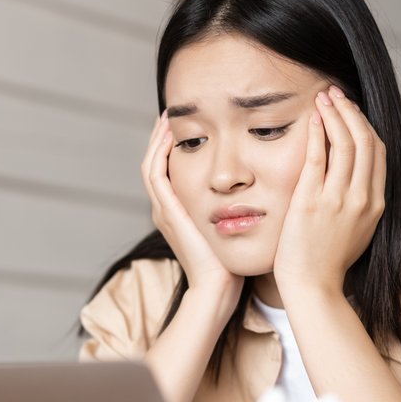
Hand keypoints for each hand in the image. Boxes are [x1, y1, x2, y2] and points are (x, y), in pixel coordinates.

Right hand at [142, 112, 243, 297]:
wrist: (217, 287)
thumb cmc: (228, 263)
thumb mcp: (227, 228)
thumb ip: (230, 209)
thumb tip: (250, 192)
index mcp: (176, 212)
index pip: (166, 171)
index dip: (170, 148)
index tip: (183, 126)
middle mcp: (164, 210)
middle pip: (154, 164)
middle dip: (160, 138)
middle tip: (169, 114)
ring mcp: (163, 211)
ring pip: (150, 165)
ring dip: (157, 140)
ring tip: (167, 118)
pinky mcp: (168, 212)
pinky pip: (156, 175)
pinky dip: (159, 153)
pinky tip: (171, 136)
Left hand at [273, 86, 385, 293]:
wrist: (313, 286)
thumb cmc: (329, 261)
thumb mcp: (358, 230)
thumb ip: (361, 204)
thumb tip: (358, 181)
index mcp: (377, 203)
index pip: (378, 152)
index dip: (365, 125)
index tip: (351, 110)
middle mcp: (363, 197)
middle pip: (365, 140)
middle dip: (351, 111)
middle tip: (336, 93)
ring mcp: (339, 198)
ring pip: (345, 143)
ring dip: (334, 114)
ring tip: (323, 97)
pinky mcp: (312, 201)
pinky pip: (319, 157)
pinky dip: (318, 133)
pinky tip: (313, 118)